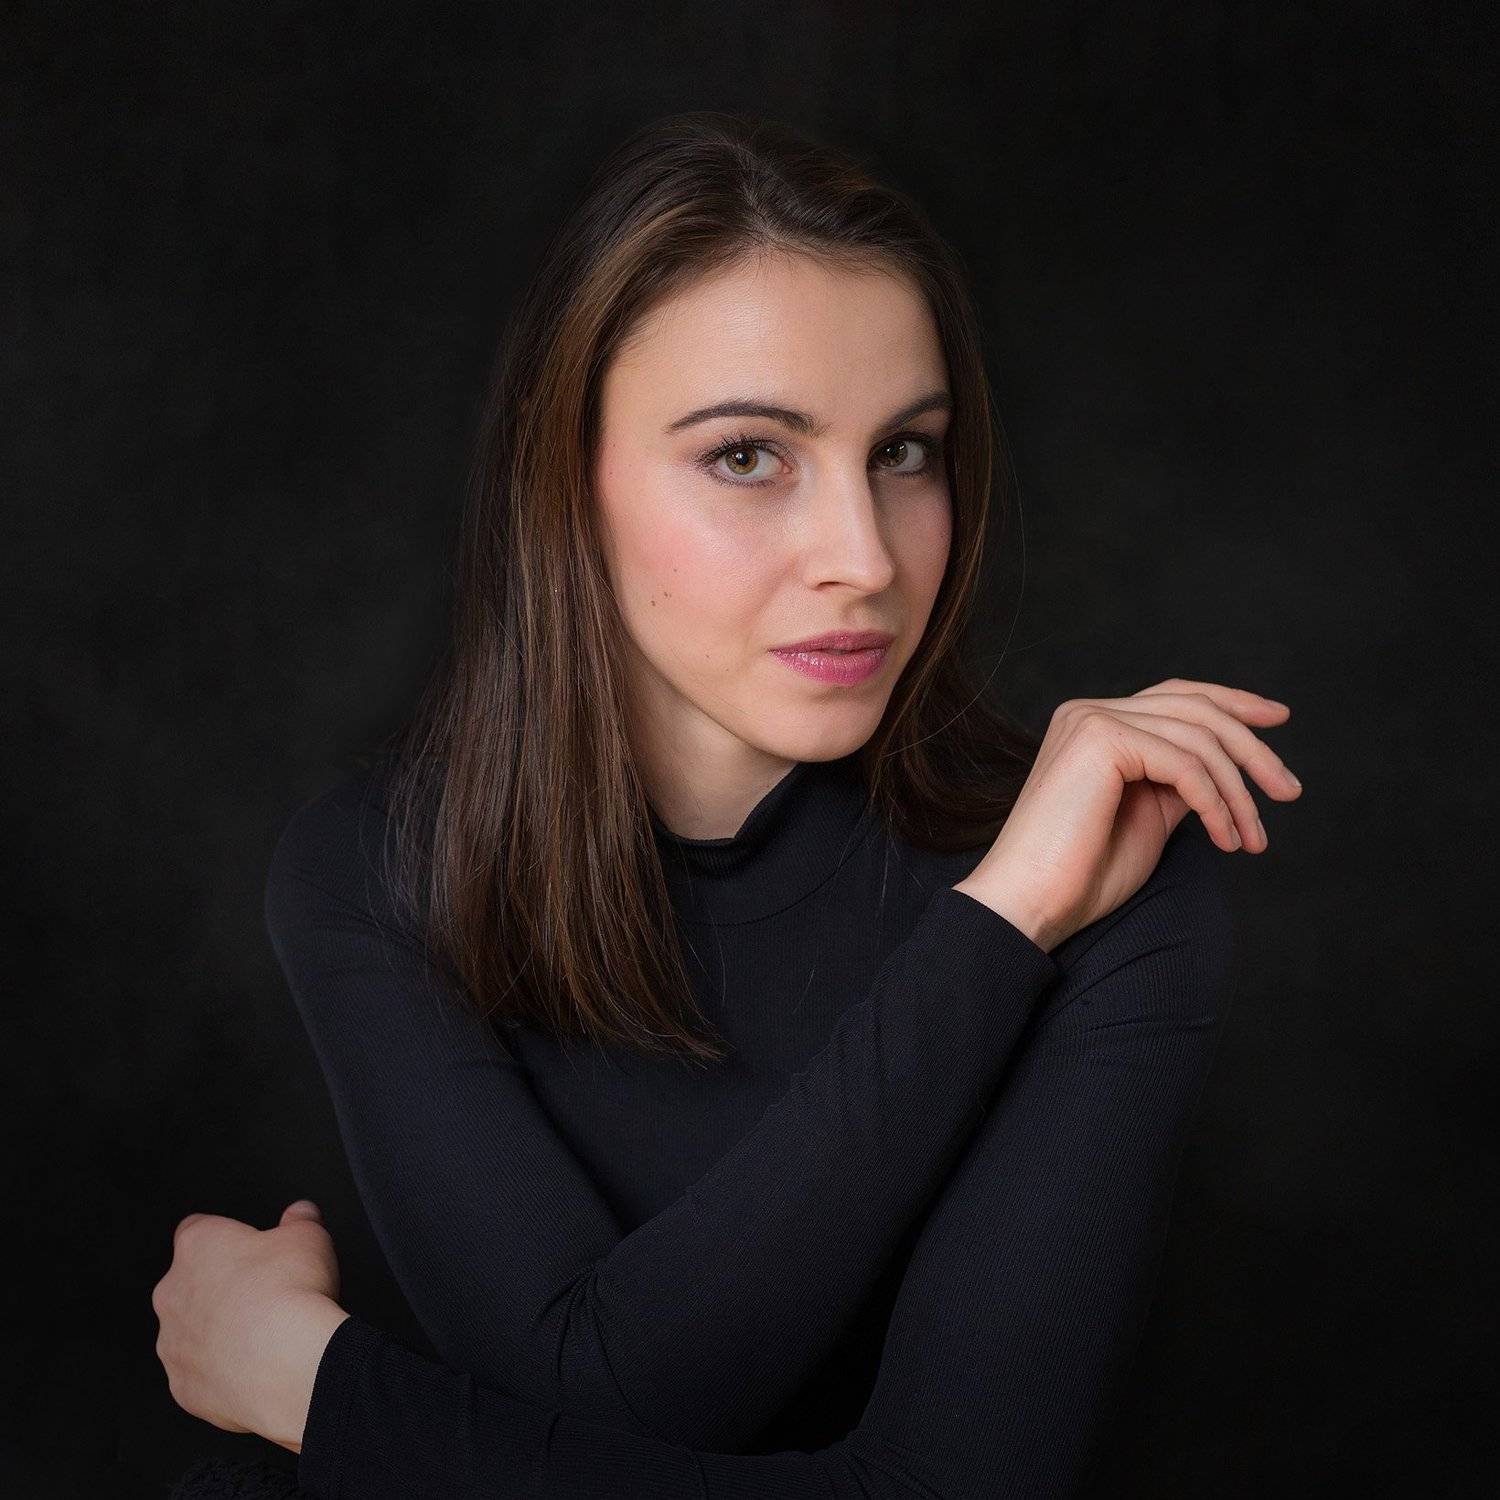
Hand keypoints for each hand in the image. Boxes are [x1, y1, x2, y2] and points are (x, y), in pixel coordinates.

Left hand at [152, 1198, 351, 1452]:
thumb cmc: (291, 1295)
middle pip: (191, 1282)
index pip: (199, 1228)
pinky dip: (223, 1371)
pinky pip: (200, 1373)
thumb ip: (301, 1220)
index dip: (229, 1236)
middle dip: (221, 1287)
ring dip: (218, 1331)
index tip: (252, 1247)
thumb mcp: (309, 1237)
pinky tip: (256, 1366)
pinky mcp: (183, 1386)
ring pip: (191, 1331)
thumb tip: (302, 1215)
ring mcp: (173, 1344)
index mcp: (199, 1245)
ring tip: (263, 1334)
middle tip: (263, 1291)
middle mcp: (174, 1293)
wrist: (288, 1362)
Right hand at [959, 677, 1300, 950]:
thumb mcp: (1146, 818)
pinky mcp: (1100, 739)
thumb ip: (1177, 783)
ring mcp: (1092, 720)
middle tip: (1289, 792)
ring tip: (1254, 839)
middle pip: (1197, 709)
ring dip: (1240, 792)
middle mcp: (1089, 711)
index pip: (1176, 696)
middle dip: (1253, 749)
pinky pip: (1185, 763)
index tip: (1278, 718)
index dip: (1233, 701)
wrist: (1030, 903)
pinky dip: (1216, 803)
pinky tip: (1225, 839)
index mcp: (1094, 724)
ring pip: (1198, 737)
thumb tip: (1224, 771)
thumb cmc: (1079, 876)